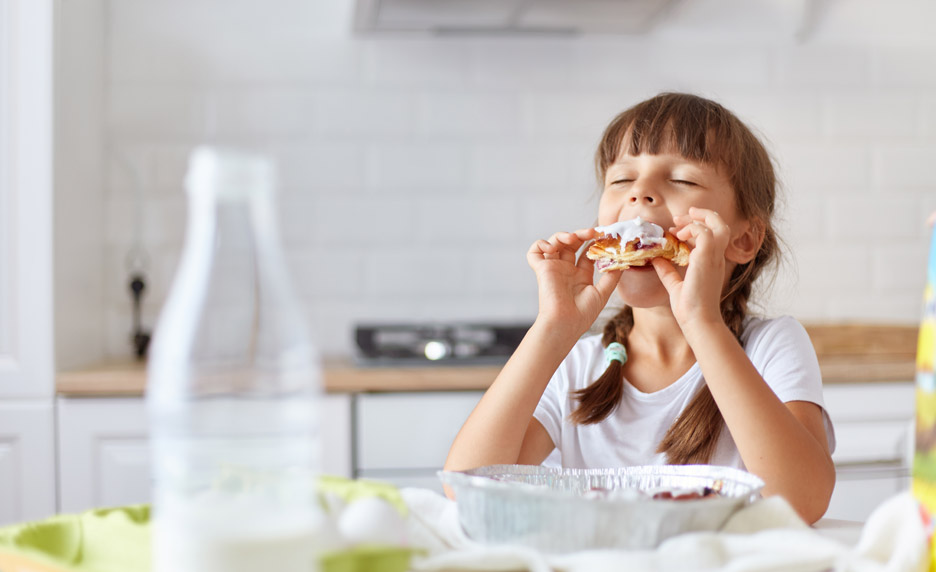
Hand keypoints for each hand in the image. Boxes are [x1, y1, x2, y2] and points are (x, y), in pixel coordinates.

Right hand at [527, 228, 621, 335]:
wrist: (565, 323)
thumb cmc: (583, 313)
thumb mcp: (602, 293)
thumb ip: (612, 276)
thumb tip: (622, 261)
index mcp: (580, 275)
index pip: (586, 253)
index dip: (594, 243)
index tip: (605, 236)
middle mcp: (566, 270)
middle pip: (572, 244)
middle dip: (581, 234)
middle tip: (593, 231)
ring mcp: (554, 268)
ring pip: (554, 243)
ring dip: (563, 235)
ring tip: (573, 237)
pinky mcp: (542, 269)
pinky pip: (534, 252)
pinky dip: (540, 244)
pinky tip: (551, 247)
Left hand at [651, 207, 728, 333]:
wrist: (697, 320)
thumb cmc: (689, 307)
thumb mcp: (675, 285)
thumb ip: (668, 271)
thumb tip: (656, 259)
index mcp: (712, 262)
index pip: (713, 235)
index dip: (696, 227)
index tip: (677, 229)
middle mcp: (716, 257)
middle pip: (720, 225)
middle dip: (702, 215)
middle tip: (680, 217)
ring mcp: (714, 257)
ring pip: (718, 224)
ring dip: (699, 219)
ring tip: (679, 221)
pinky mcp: (707, 258)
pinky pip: (705, 233)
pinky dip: (692, 229)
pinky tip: (679, 237)